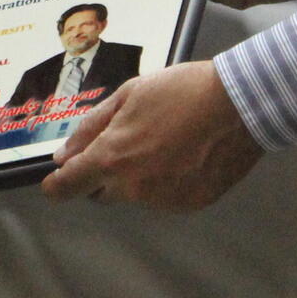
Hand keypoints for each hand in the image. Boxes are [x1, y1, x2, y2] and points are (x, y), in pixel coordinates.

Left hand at [39, 62, 262, 211]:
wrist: (239, 104)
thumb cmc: (183, 92)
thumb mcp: (128, 96)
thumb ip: (91, 128)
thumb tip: (64, 155)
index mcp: (113, 158)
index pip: (68, 187)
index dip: (58, 184)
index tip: (57, 181)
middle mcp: (135, 188)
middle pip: (103, 192)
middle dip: (107, 172)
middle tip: (131, 141)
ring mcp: (164, 201)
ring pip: (137, 194)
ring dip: (141, 176)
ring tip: (167, 141)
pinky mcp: (190, 205)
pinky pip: (166, 198)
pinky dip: (169, 182)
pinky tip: (186, 154)